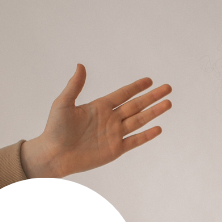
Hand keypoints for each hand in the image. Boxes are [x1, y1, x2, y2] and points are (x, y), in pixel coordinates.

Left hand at [20, 64, 171, 177]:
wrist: (53, 155)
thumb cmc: (55, 129)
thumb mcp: (63, 103)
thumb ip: (74, 86)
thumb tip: (81, 66)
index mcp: (100, 107)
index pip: (123, 94)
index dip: (136, 87)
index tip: (149, 80)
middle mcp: (110, 119)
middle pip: (136, 105)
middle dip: (152, 97)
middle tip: (167, 88)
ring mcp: (114, 134)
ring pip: (139, 120)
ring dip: (154, 112)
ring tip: (168, 103)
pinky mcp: (115, 149)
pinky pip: (135, 141)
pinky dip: (147, 135)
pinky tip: (158, 128)